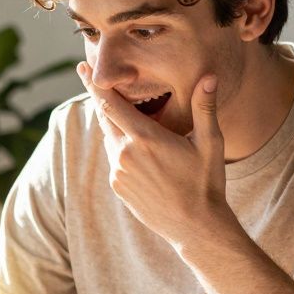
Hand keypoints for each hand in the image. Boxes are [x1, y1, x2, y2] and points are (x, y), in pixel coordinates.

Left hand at [76, 62, 236, 248]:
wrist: (196, 228)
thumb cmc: (206, 183)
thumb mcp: (210, 144)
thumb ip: (204, 108)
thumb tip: (210, 77)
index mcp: (145, 139)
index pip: (110, 103)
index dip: (95, 82)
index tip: (84, 65)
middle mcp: (125, 154)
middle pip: (103, 116)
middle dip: (98, 95)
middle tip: (88, 73)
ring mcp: (118, 172)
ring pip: (108, 137)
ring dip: (112, 122)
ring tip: (121, 110)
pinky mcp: (117, 187)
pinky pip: (113, 158)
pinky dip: (118, 146)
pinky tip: (134, 145)